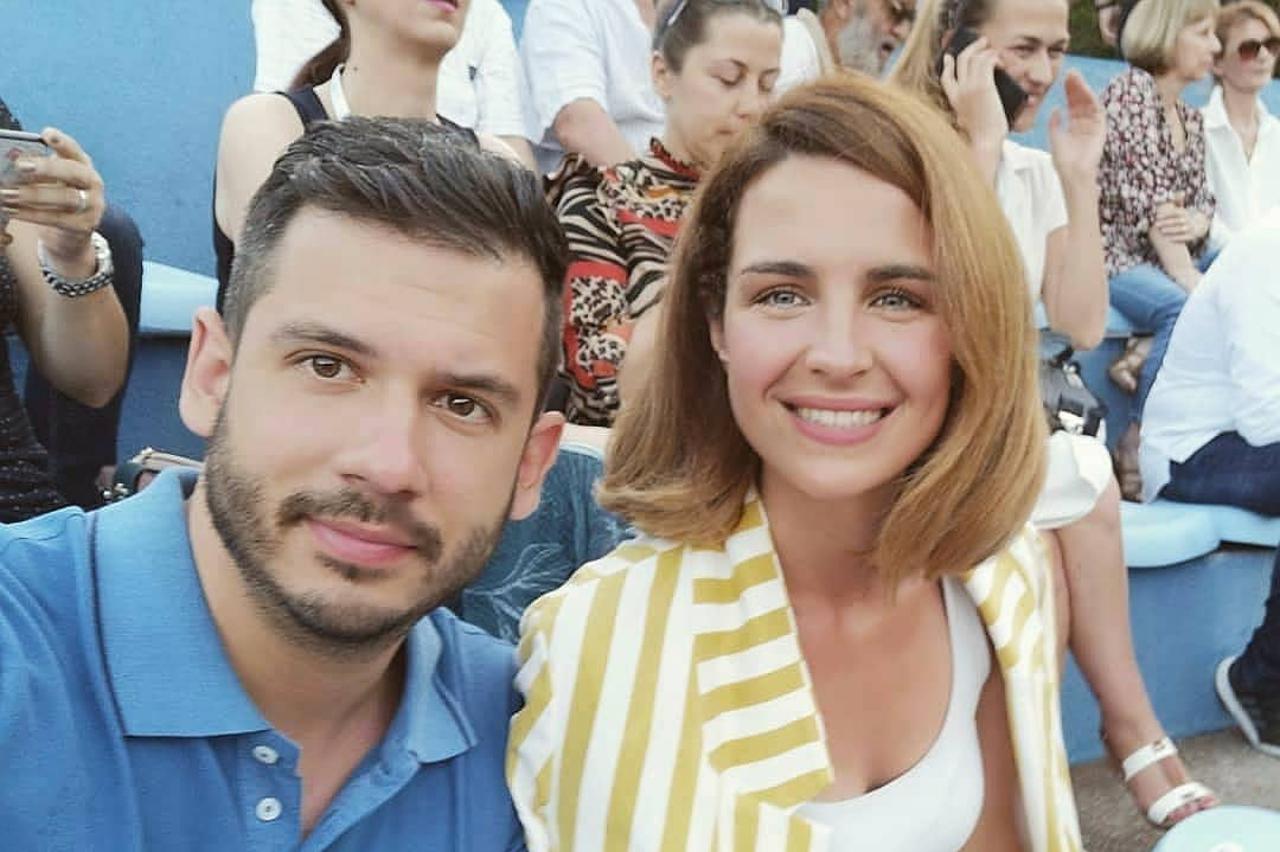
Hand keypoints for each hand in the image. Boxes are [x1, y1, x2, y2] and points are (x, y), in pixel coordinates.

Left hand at [0, 128, 104, 271]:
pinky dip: (31, 214)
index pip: (74, 151)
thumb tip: (10, 162)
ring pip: (66, 198)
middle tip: (20, 165)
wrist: (70, 234)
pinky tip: (11, 210)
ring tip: (7, 193)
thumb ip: (37, 170)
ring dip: (34, 194)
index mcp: (83, 165)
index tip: (46, 134)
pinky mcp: (83, 226)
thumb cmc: (55, 199)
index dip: (63, 142)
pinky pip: (57, 218)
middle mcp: (92, 183)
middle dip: (47, 168)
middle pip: (73, 172)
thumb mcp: (51, 180)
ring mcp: (91, 205)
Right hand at [940, 37, 1007, 147]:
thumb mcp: (970, 123)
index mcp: (953, 101)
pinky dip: (994, 57)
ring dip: (986, 50)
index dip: (947, 64)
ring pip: (974, 57)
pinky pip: (987, 62)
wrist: (984, 143)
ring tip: (995, 50)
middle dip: (972, 48)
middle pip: (961, 60)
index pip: (945, 77)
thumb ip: (969, 112)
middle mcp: (959, 91)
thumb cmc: (982, 139)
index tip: (949, 56)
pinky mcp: (983, 86)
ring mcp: (969, 87)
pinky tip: (1000, 61)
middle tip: (983, 42)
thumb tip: (980, 109)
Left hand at [1049, 71, 1105, 188]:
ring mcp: (1093, 126)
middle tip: (1071, 73)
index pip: (1072, 105)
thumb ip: (1055, 124)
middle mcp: (1084, 124)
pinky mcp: (1100, 129)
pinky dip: (1092, 100)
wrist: (1073, 173)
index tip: (1064, 79)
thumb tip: (1056, 108)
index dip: (1069, 92)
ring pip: (1089, 103)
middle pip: (1081, 101)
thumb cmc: (1063, 161)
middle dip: (1076, 87)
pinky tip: (1086, 91)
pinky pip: (1098, 111)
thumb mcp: (1055, 139)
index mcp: (1073, 127)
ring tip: (1077, 78)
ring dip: (1084, 90)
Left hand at [1154, 202, 1197, 243]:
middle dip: (1166, 222)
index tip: (1157, 216)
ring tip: (1162, 231)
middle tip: (1156, 224)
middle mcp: (1188, 220)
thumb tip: (1178, 192)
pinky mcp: (1192, 236)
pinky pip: (1185, 237)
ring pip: (1181, 229)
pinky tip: (1168, 239)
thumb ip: (1177, 202)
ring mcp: (1191, 228)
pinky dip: (1177, 238)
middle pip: (1177, 221)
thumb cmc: (1185, 217)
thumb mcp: (1182, 210)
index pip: (1175, 213)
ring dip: (1171, 230)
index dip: (1166, 214)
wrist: (1200, 226)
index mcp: (1185, 213)